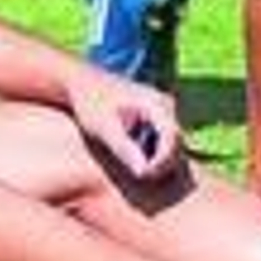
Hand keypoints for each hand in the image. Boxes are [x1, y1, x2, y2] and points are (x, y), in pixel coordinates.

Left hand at [64, 65, 182, 181]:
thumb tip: (143, 172)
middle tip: (140, 177)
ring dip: (160, 160)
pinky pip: (165, 141)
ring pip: (173, 143)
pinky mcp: (156, 117)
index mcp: (156, 103)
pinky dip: (155, 153)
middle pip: (177, 142)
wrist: (82, 83)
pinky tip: (137, 160)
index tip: (144, 175)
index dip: (162, 162)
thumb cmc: (91, 103)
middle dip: (162, 164)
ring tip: (137, 170)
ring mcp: (163, 110)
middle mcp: (165, 105)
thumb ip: (124, 148)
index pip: (173, 138)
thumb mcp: (104, 127)